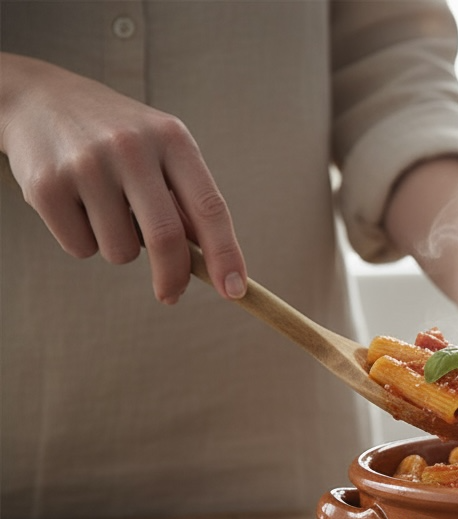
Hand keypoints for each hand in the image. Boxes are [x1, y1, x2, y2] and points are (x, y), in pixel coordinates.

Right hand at [0, 53, 246, 302]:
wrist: (38, 100)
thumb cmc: (116, 136)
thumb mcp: (161, 151)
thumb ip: (188, 200)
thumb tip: (212, 262)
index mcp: (172, 138)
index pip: (210, 208)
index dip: (226, 255)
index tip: (235, 291)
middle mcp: (131, 147)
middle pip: (166, 238)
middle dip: (173, 278)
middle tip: (171, 295)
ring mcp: (86, 165)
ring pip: (120, 251)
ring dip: (119, 249)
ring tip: (103, 209)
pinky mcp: (46, 186)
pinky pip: (81, 248)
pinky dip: (83, 241)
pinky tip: (74, 204)